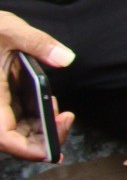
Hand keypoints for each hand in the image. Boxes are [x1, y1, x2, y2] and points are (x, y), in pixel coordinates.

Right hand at [0, 13, 75, 160]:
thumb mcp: (10, 29)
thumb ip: (38, 43)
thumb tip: (65, 58)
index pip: (3, 137)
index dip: (26, 150)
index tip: (51, 150)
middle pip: (13, 140)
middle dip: (43, 139)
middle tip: (66, 120)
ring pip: (17, 131)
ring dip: (42, 129)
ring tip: (61, 112)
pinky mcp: (3, 99)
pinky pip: (18, 118)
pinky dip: (36, 118)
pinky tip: (50, 104)